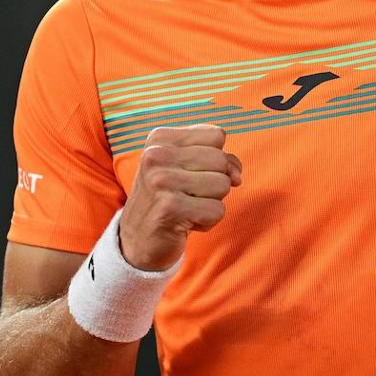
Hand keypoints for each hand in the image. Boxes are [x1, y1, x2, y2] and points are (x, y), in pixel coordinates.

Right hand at [119, 125, 242, 270]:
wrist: (138, 240)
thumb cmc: (169, 198)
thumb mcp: (187, 168)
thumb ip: (219, 159)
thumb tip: (237, 176)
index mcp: (160, 138)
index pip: (216, 135)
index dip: (216, 158)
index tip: (194, 173)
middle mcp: (156, 155)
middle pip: (221, 160)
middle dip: (214, 182)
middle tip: (189, 194)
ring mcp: (161, 181)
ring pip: (222, 185)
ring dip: (211, 202)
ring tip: (187, 207)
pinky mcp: (170, 208)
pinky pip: (217, 210)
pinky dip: (208, 221)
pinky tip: (185, 222)